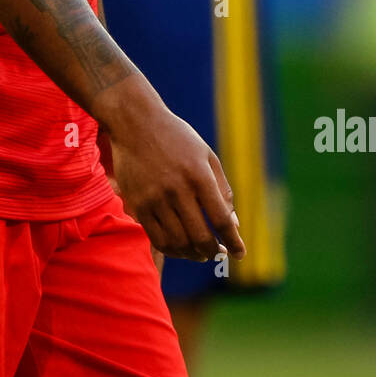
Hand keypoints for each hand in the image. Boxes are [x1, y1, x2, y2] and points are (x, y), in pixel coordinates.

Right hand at [103, 93, 244, 262]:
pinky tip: (180, 248)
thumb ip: (222, 189)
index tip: (240, 254)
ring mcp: (155, 198)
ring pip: (178, 242)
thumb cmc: (176, 138)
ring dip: (192, 254)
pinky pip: (156, 238)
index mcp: (199, 175)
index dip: (233, 241)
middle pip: (200, 236)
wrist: (135, 122)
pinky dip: (172, 250)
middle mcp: (177, 189)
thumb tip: (234, 224)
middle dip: (212, 251)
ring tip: (200, 253)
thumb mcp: (206, 155)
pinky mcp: (138, 204)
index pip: (221, 219)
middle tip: (217, 253)